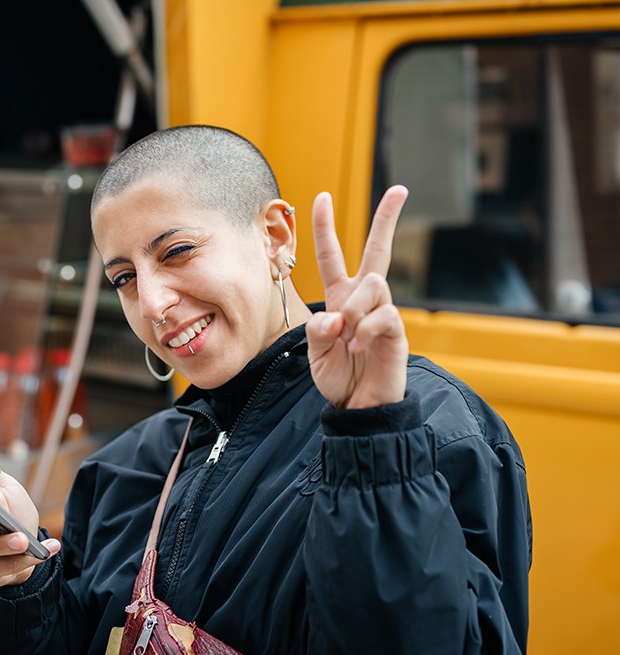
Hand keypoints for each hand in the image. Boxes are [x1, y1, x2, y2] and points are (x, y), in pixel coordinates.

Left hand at [306, 186, 408, 408]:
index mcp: (339, 298)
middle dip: (387, 218)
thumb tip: (337, 317)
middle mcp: (363, 300)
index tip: (321, 198)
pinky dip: (364, 330)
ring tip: (346, 338)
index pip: (331, 256)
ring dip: (354, 308)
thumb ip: (317, 330)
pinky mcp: (396, 331)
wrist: (358, 408)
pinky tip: (357, 347)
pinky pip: (382, 315)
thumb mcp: (314, 351)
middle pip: (378, 251)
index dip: (324, 228)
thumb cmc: (338, 377)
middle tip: (400, 189)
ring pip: (373, 283)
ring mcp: (382, 313)